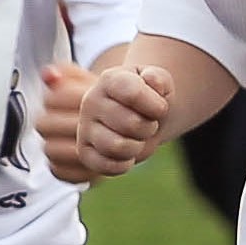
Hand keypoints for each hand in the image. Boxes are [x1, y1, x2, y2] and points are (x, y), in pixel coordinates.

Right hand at [44, 59, 168, 182]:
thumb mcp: (161, 82)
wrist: (140, 116)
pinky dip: (124, 164)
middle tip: (148, 124)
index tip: (161, 108)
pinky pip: (107, 166)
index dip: (157, 106)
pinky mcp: (85, 152)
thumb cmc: (150, 98)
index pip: (133, 94)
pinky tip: (127, 154)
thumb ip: (159, 78)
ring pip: (117, 147)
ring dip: (136, 147)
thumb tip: (151, 80)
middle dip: (149, 128)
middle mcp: (91, 101)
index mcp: (109, 79)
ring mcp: (85, 127)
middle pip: (130, 124)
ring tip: (137, 139)